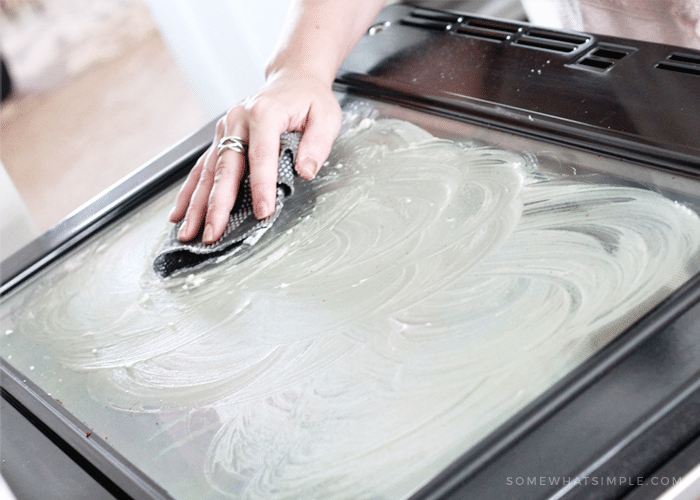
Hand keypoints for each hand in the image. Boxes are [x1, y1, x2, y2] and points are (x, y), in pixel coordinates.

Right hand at [169, 69, 341, 243]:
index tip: (263, 212)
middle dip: (217, 204)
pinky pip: (202, 169)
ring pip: (207, 172)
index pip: (261, 156)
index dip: (261, 186)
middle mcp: (238, 120)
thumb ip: (318, 144)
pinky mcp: (220, 139)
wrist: (293, 79)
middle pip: (225, 168)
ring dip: (196, 205)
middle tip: (212, 233)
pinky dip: (190, 193)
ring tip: (188, 232)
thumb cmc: (310, 99)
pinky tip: (179, 214)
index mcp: (264, 113)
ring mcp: (225, 130)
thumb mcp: (326, 116)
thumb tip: (306, 170)